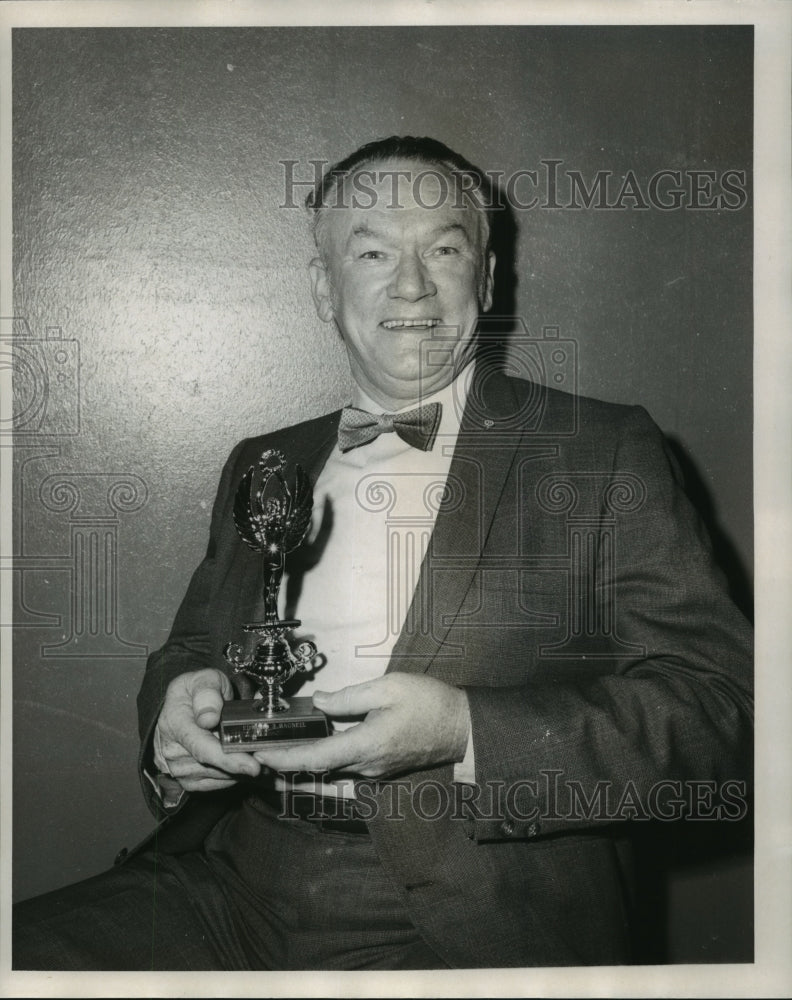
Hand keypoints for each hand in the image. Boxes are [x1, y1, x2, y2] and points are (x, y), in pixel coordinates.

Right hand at [153, 668, 260, 792]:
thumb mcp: (205, 679)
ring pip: (219, 778)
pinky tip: (250, 768)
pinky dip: (238, 779)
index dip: (229, 759)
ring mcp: (178, 768)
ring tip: (264, 761)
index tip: (254, 766)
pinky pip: (218, 785)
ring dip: (242, 773)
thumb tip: (208, 718)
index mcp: (174, 722)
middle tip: (271, 761)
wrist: (184, 705)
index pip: (202, 748)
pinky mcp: (188, 780)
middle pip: (213, 766)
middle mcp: (172, 749)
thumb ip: (207, 693)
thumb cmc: (199, 691)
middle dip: (244, 765)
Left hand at [252, 672, 470, 779]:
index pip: (316, 757)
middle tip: (254, 758)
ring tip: (272, 757)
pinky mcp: (379, 766)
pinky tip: (308, 752)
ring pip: (329, 770)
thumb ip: (349, 697)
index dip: (285, 759)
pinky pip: (344, 766)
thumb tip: (319, 702)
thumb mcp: (388, 688)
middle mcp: (366, 764)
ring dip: (301, 765)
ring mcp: (373, 769)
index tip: (261, 756)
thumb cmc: (429, 703)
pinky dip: (321, 761)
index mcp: (366, 744)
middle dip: (284, 766)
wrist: (461, 727)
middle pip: (317, 770)